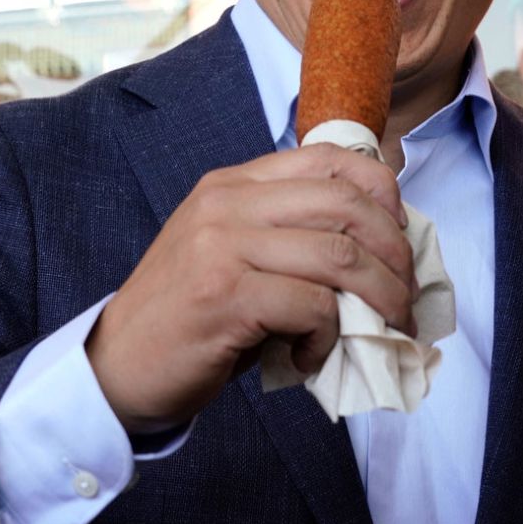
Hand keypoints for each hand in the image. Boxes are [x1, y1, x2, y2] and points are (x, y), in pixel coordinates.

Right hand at [85, 143, 415, 433]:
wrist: (117, 365)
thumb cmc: (186, 317)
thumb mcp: (233, 255)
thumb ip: (287, 236)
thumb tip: (379, 247)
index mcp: (232, 185)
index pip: (329, 158)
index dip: (382, 193)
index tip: (400, 236)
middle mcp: (226, 203)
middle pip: (346, 204)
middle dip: (394, 253)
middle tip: (405, 296)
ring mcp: (222, 246)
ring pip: (338, 254)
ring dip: (378, 298)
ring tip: (382, 328)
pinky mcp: (224, 296)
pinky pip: (311, 306)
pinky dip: (327, 337)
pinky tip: (310, 357)